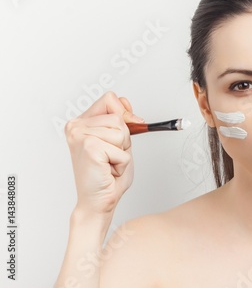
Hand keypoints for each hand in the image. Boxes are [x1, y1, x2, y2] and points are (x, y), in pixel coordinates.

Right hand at [65, 92, 143, 214]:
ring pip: (121, 132)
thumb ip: (121, 120)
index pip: (110, 99)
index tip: (124, 132)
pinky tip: (108, 170)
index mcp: (81, 122)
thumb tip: (125, 103)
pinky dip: (121, 163)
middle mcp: (76, 126)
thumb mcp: (120, 141)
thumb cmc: (108, 175)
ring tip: (108, 163)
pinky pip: (122, 149)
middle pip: (118, 117)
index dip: (124, 113)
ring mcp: (80, 136)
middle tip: (110, 156)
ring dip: (122, 152)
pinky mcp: (89, 147)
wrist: (98, 201)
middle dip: (123, 139)